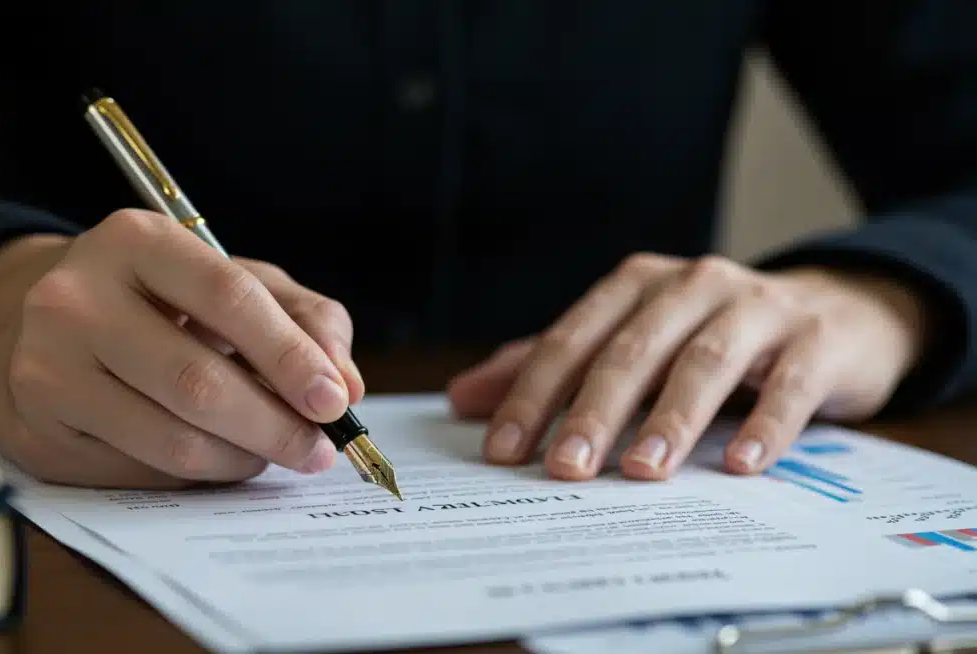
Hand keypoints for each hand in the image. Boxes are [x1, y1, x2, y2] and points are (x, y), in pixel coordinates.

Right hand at [0, 209, 363, 487]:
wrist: (41, 326)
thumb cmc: (159, 301)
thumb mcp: (234, 282)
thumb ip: (304, 320)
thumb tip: (345, 387)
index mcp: (134, 241)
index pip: (227, 296)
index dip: (289, 355)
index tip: (334, 401)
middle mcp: (76, 299)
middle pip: (196, 381)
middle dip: (274, 425)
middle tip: (319, 448)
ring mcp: (46, 369)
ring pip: (170, 440)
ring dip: (241, 458)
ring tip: (273, 453)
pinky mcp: (38, 432)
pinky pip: (141, 474)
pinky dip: (197, 475)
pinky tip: (216, 457)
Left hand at [446, 253, 927, 480]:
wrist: (836, 312)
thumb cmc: (712, 335)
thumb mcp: (630, 343)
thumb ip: (552, 368)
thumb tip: (463, 399)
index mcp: (636, 286)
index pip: (573, 339)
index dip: (534, 393)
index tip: (503, 449)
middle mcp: (692, 285)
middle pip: (632, 349)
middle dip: (593, 410)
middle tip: (564, 469)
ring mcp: (758, 307)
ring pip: (706, 361)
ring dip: (671, 419)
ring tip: (641, 472)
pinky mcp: (817, 340)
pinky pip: (789, 385)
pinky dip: (764, 425)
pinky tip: (739, 466)